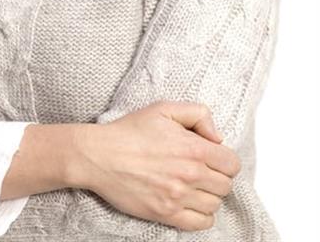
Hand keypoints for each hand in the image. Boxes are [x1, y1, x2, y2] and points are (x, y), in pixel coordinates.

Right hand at [73, 101, 240, 232]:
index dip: (224, 160)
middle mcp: (189, 174)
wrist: (100, 155)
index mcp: (192, 148)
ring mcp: (178, 197)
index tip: (213, 158)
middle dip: (217, 177)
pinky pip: (201, 224)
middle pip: (226, 186)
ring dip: (208, 196)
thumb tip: (217, 137)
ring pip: (215, 205)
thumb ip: (198, 114)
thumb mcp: (164, 109)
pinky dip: (201, 216)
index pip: (232, 164)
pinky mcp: (166, 214)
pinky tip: (189, 202)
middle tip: (202, 171)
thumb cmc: (129, 131)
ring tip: (193, 186)